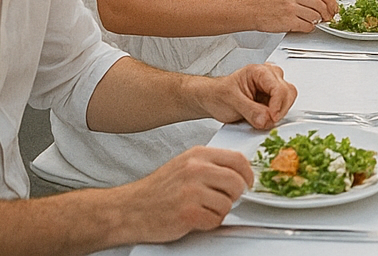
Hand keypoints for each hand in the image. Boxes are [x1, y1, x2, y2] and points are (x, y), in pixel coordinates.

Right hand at [115, 147, 252, 242]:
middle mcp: (195, 169)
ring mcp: (191, 191)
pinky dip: (208, 223)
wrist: (130, 209)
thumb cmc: (158, 190)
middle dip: (235, 195)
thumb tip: (239, 170)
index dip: (248, 174)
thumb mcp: (185, 165)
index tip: (247, 183)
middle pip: (237, 182)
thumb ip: (211, 164)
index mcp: (197, 155)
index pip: (238, 159)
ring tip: (202, 209)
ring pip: (228, 203)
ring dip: (219, 211)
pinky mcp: (188, 213)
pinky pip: (216, 220)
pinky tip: (195, 218)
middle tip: (224, 199)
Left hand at [194, 62, 296, 129]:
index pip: (278, 87)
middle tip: (267, 121)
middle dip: (279, 109)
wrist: (213, 99)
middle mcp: (269, 76)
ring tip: (261, 119)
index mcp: (259, 71)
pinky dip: (275, 116)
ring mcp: (272, 87)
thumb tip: (266, 119)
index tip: (272, 117)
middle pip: (288, 92)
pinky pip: (282, 107)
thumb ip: (250, 110)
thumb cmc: (219, 94)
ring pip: (288, 99)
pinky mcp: (273, 98)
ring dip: (278, 113)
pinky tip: (263, 118)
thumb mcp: (231, 102)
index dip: (277, 104)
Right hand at [256, 0, 338, 32]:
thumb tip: (328, 6)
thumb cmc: (274, 2)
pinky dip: (308, 28)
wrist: (255, 9)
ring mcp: (292, 8)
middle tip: (327, 19)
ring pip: (316, 17)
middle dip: (327, 15)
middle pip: (322, 6)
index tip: (334, 10)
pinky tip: (302, 26)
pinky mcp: (288, 20)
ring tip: (311, 22)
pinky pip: (307, 26)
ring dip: (316, 22)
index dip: (333, 5)